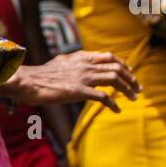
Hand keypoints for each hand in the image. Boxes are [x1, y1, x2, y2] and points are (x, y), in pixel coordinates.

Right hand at [6, 51, 139, 111]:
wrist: (27, 81)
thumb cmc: (40, 75)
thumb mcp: (60, 63)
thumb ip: (72, 63)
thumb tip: (74, 63)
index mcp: (80, 57)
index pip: (109, 57)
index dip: (123, 64)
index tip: (129, 72)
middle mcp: (85, 64)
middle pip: (116, 67)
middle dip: (130, 78)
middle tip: (137, 88)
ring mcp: (82, 77)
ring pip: (114, 79)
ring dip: (127, 89)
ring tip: (133, 97)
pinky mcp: (78, 91)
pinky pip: (103, 97)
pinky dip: (112, 104)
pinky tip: (116, 110)